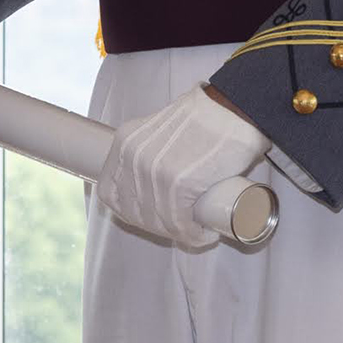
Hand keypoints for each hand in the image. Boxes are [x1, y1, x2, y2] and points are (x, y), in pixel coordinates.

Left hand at [96, 84, 268, 248]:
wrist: (232, 106)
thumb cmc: (205, 115)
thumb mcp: (160, 129)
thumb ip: (150, 149)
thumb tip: (155, 183)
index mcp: (124, 142)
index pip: (110, 193)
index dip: (128, 211)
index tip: (150, 217)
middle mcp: (132, 158)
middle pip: (133, 211)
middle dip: (156, 226)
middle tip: (180, 226)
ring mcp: (153, 172)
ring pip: (157, 221)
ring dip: (178, 233)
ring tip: (197, 230)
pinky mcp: (178, 184)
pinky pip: (180, 223)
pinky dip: (193, 235)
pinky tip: (204, 234)